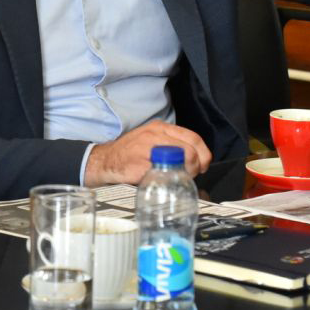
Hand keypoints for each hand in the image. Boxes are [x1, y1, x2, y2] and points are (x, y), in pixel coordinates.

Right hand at [85, 120, 210, 184]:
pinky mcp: (141, 164)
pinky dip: (168, 179)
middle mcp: (155, 134)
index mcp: (160, 128)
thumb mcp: (152, 140)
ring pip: (182, 160)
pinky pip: (165, 173)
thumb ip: (171, 144)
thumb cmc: (131, 153)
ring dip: (185, 173)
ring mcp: (148, 148)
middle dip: (196, 166)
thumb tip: (196, 158)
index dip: (203, 154)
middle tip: (190, 174)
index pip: (193, 138)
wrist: (106, 161)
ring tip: (177, 178)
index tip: (203, 165)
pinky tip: (163, 181)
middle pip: (190, 150)